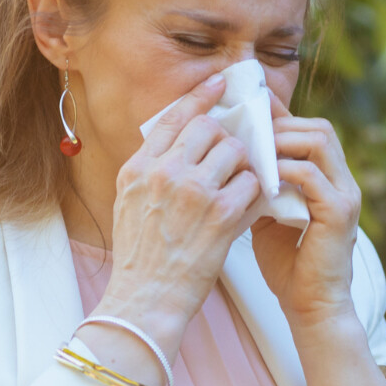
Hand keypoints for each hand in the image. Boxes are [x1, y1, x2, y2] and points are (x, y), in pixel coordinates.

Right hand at [88, 71, 261, 363]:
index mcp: (139, 168)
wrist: (146, 300)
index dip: (199, 97)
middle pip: (209, 129)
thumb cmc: (140, 258)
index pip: (173, 117)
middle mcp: (164, 173)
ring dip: (244, 167)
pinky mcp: (222, 214)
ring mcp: (194, 192)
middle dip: (226, 139)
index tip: (218, 84)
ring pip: (236, 152)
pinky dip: (255, 193)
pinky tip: (250, 206)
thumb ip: (150, 171)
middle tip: (234, 156)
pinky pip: (252, 183)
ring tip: (238, 187)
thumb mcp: (129, 205)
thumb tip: (177, 145)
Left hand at [248, 88, 361, 329]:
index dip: (280, 117)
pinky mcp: (339, 212)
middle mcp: (341, 181)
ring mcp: (344, 194)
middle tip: (246, 132)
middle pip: (318, 127)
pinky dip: (284, 170)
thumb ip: (259, 186)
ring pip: (319, 140)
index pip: (309, 130)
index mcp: (327, 179)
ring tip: (251, 151)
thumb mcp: (267, 215)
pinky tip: (260, 178)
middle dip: (280, 124)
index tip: (248, 113)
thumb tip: (230, 158)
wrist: (309, 307)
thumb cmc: (287, 265)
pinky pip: (312, 175)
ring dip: (282, 141)